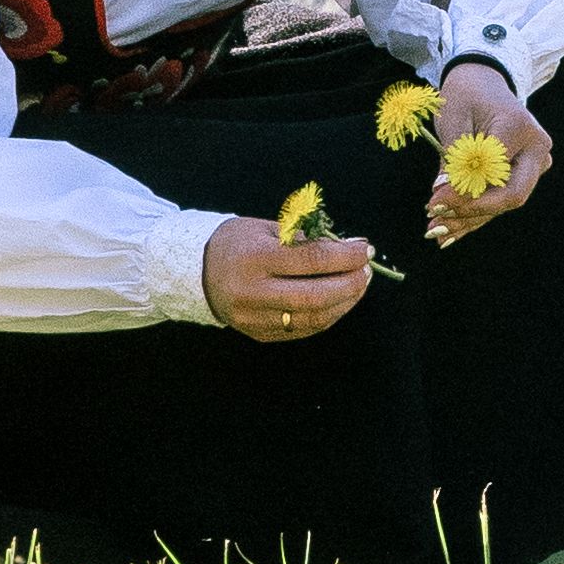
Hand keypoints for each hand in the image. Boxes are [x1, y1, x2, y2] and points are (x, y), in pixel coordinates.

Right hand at [200, 220, 378, 341]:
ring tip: (359, 286)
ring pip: (312, 319)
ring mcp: (253, 318)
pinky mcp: (257, 334)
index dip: (345, 257)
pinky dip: (328, 316)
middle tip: (367, 271)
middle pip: (314, 297)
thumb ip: (307, 240)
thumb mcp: (267, 230)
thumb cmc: (238, 244)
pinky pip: (302, 329)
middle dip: (350, 284)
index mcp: (254, 259)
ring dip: (344, 303)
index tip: (364, 248)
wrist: (197, 272)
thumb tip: (351, 248)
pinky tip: (340, 302)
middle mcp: (251, 292)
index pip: (311, 260)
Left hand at [419, 58, 556, 242]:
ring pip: (504, 203)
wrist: (484, 84)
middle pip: (511, 194)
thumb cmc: (467, 95)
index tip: (433, 201)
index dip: (465, 192)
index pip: (494, 171)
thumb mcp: (454, 120)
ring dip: (469, 219)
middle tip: (436, 221)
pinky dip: (474, 215)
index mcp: (520, 129)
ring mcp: (534, 165)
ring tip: (435, 230)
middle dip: (472, 212)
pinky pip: (499, 200)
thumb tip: (443, 194)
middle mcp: (536, 150)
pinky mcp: (523, 176)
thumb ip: (452, 158)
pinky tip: (450, 232)